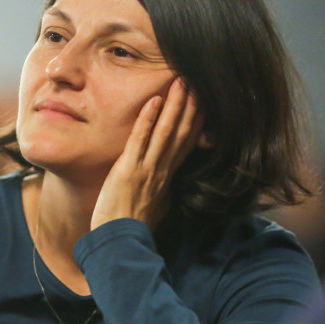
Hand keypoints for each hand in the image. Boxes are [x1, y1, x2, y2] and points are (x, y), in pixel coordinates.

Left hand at [91, 79, 202, 230]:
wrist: (120, 242)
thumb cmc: (132, 225)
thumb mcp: (156, 205)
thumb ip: (162, 189)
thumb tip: (167, 184)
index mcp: (167, 176)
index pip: (187, 143)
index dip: (197, 120)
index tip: (204, 100)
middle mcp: (162, 169)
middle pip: (182, 132)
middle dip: (190, 105)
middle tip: (196, 80)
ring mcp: (147, 169)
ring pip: (165, 131)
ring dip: (174, 105)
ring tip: (180, 82)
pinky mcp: (128, 170)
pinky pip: (140, 140)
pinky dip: (147, 120)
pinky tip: (153, 101)